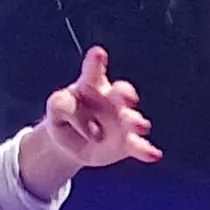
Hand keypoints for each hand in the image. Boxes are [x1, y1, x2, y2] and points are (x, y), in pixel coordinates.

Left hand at [20, 46, 159, 195]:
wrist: (71, 144)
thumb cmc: (65, 117)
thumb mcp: (55, 108)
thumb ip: (60, 104)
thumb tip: (78, 115)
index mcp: (91, 84)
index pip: (93, 71)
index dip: (96, 62)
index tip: (98, 54)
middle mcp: (111, 99)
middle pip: (121, 92)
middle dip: (125, 93)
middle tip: (127, 98)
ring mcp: (121, 121)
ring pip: (131, 119)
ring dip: (135, 122)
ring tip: (139, 126)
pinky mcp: (127, 143)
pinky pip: (138, 146)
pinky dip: (145, 150)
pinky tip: (153, 155)